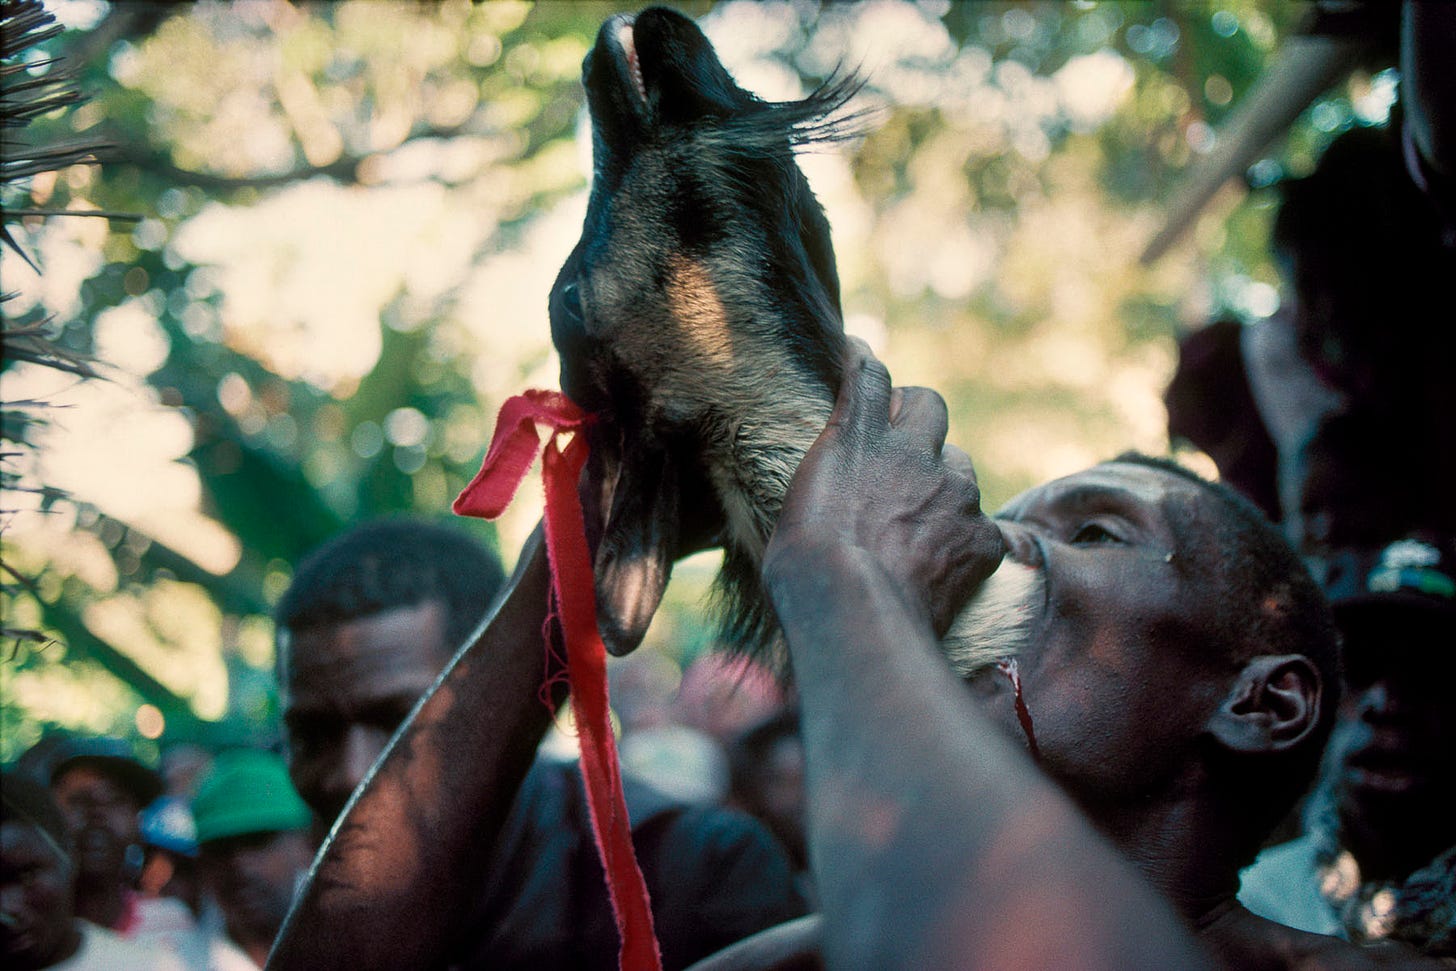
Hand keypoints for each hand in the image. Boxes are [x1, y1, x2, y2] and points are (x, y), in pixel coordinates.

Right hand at [765, 340, 1004, 636]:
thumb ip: (824, 483)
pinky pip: (980, 527)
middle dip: (917, 417)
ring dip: (941, 483)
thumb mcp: (795, 509)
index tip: (858, 354)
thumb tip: (827, 493)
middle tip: (902, 444)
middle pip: (930, 404)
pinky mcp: (982, 535)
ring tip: (916, 522)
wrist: (855, 610)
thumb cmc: (806, 568)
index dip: (863, 361)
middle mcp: (914, 452)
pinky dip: (962, 539)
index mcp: (860, 438)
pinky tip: (939, 565)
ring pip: (958, 468)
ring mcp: (955, 492)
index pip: (870, 375)